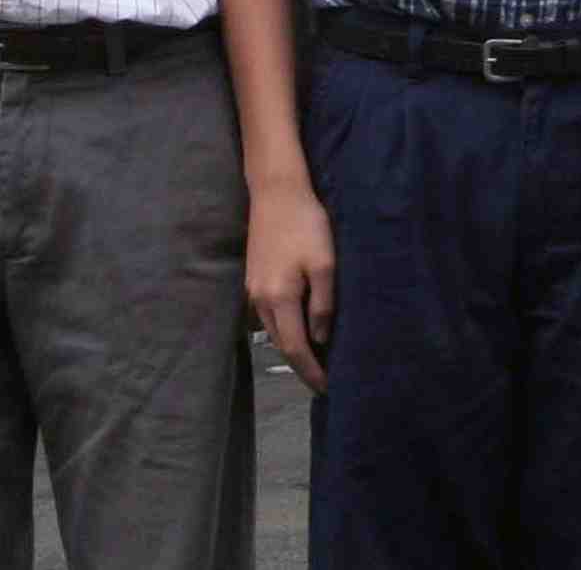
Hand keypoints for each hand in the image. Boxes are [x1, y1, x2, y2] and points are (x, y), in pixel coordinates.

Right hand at [246, 177, 335, 394]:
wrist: (277, 192)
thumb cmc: (306, 224)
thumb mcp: (325, 264)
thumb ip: (323, 305)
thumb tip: (321, 339)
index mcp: (279, 299)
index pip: (295, 348)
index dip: (311, 372)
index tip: (327, 389)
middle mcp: (260, 300)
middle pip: (281, 343)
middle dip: (301, 364)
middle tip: (324, 379)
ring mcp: (253, 289)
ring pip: (273, 329)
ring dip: (292, 346)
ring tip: (315, 358)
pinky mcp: (253, 277)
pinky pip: (269, 314)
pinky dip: (284, 327)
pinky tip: (299, 326)